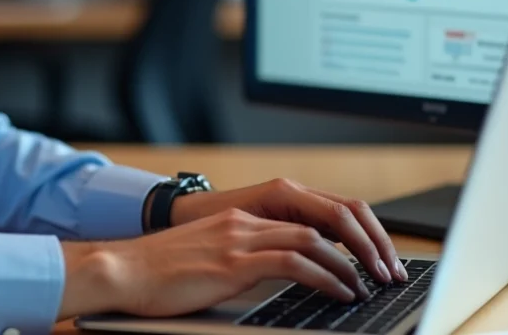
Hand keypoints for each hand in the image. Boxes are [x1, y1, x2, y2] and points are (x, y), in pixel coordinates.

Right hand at [167, 178, 408, 284]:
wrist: (121, 270)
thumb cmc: (158, 275)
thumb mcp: (209, 261)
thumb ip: (243, 260)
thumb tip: (280, 279)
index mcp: (243, 219)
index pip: (311, 216)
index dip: (349, 234)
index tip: (372, 257)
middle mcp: (247, 221)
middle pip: (323, 220)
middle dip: (363, 246)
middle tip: (386, 271)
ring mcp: (240, 237)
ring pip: (314, 239)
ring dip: (351, 264)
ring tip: (369, 286)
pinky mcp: (234, 260)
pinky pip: (294, 262)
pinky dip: (326, 276)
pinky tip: (341, 293)